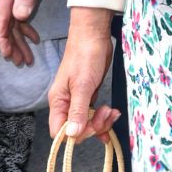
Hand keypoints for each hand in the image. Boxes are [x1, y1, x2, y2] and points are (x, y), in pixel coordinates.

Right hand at [0, 0, 56, 65]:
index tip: (7, 53)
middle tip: (21, 62)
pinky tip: (33, 38)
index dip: (2, 39)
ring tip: (27, 58)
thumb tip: (18, 16)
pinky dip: (24, 28)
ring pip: (10, 23)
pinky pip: (16, 16)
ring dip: (18, 40)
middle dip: (12, 45)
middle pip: (4, 26)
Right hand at [47, 9, 119, 141]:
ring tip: (113, 111)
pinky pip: (94, 113)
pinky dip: (103, 116)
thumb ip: (78, 110)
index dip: (76, 134)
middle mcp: (66, 104)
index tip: (93, 126)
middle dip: (93, 126)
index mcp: (58, 102)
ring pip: (87, 122)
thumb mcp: (82, 85)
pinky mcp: (89, 95)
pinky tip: (113, 113)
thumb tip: (72, 134)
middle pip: (76, 129)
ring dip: (101, 122)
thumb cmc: (85, 57)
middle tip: (107, 113)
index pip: (60, 131)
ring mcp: (78, 100)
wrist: (94, 37)